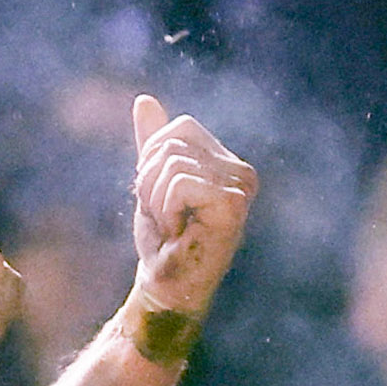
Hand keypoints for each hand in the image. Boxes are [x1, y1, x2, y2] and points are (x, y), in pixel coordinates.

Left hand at [129, 94, 256, 320]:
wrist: (166, 285)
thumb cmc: (163, 239)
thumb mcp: (153, 182)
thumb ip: (153, 143)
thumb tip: (144, 99)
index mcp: (227, 163)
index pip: (180, 128)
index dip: (154, 160)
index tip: (162, 198)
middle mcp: (242, 172)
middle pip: (173, 143)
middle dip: (151, 181)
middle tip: (166, 216)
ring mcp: (242, 188)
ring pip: (172, 163)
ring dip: (156, 199)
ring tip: (172, 225)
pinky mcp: (233, 205)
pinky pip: (179, 182)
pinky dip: (165, 209)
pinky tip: (179, 232)